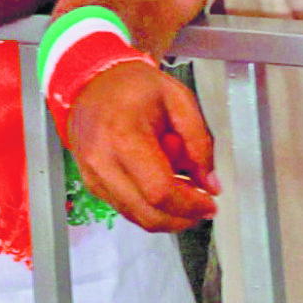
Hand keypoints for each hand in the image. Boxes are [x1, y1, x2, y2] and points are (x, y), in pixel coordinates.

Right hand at [63, 57, 219, 230]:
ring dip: (167, 215)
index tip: (211, 202)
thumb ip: (199, 141)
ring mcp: (93, 178)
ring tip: (186, 190)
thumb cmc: (136, 87)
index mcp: (124, 136)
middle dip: (181, 218)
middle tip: (203, 206)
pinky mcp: (91, 185)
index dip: (189, 204)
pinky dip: (150, 206)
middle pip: (147, 213)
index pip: (159, 190)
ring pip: (136, 216)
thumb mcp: (179, 99)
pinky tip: (164, 185)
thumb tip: (210, 183)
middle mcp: (103, 163)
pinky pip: (126, 208)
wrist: (91, 83)